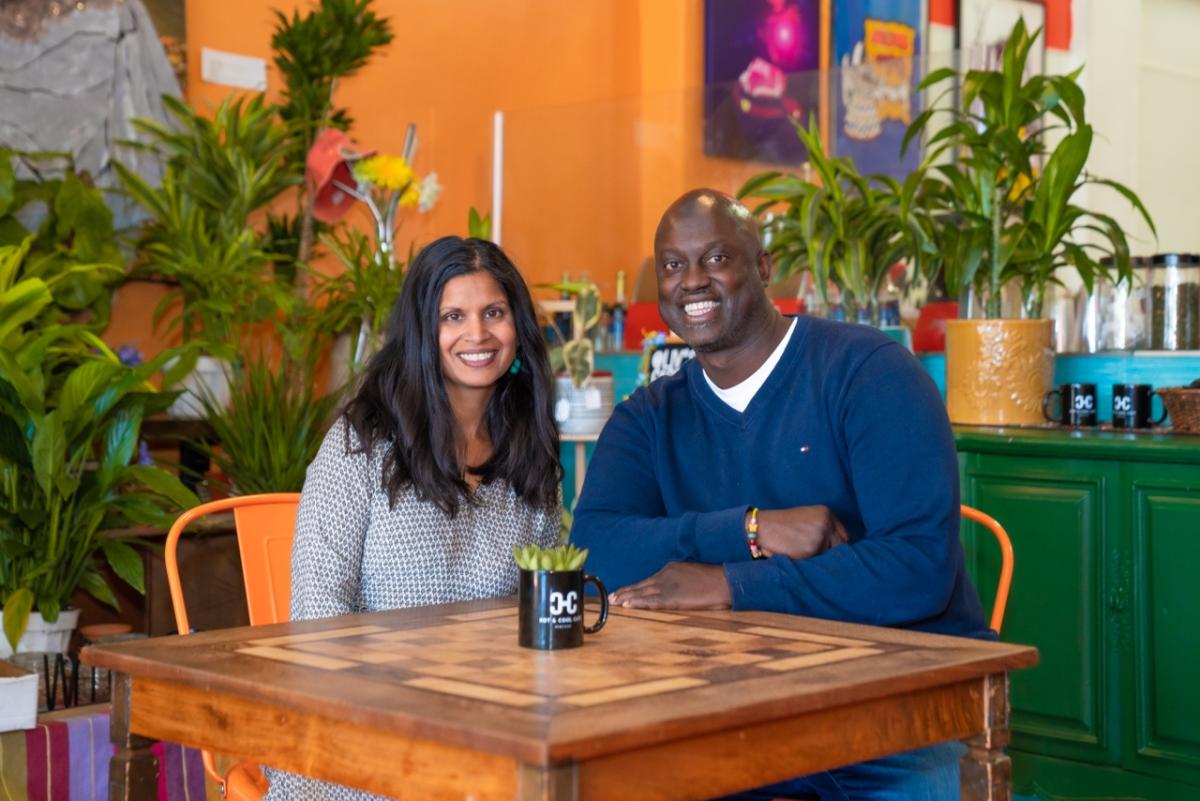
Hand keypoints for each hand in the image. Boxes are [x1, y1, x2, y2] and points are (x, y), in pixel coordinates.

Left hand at [608, 562, 731, 609]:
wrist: (726, 580)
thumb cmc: (715, 579)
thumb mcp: (694, 572)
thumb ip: (681, 578)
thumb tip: (676, 588)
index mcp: (671, 568)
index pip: (648, 579)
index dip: (634, 586)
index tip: (621, 591)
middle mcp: (666, 575)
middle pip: (641, 585)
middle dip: (625, 592)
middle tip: (611, 597)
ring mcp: (669, 586)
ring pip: (642, 593)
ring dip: (627, 598)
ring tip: (614, 603)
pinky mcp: (673, 597)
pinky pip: (652, 601)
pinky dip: (638, 603)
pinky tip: (628, 606)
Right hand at [755, 505, 848, 559]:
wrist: (761, 527)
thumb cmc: (781, 525)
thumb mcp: (806, 519)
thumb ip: (823, 528)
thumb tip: (840, 547)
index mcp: (826, 513)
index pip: (844, 536)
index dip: (835, 546)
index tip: (828, 552)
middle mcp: (826, 522)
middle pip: (839, 548)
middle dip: (828, 553)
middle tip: (811, 553)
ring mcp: (820, 535)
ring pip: (828, 557)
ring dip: (818, 559)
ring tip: (799, 551)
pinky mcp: (812, 548)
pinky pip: (817, 562)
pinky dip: (808, 562)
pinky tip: (796, 554)